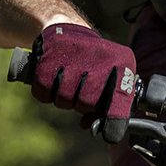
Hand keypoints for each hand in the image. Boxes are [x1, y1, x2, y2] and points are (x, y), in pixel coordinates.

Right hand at [30, 23, 136, 140]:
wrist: (68, 30)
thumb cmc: (93, 64)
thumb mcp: (108, 81)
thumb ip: (107, 106)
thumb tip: (97, 129)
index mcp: (121, 62)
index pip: (120, 96)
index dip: (115, 118)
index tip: (111, 135)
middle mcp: (100, 55)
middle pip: (86, 103)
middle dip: (81, 104)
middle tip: (79, 90)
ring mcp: (74, 54)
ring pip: (64, 99)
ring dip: (63, 98)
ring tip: (67, 81)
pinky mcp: (50, 54)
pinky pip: (44, 91)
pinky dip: (45, 92)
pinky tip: (51, 80)